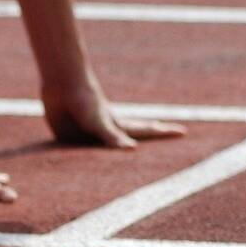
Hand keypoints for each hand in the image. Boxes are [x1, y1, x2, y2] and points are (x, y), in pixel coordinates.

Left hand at [42, 79, 186, 147]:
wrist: (61, 86)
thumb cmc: (84, 102)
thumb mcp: (100, 122)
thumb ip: (113, 137)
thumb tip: (133, 151)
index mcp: (117, 126)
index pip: (145, 132)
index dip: (164, 133)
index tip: (184, 132)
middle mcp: (106, 131)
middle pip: (131, 137)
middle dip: (149, 137)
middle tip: (164, 134)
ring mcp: (89, 135)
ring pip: (105, 148)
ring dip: (115, 153)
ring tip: (129, 152)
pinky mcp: (70, 139)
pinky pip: (79, 154)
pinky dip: (84, 158)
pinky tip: (83, 159)